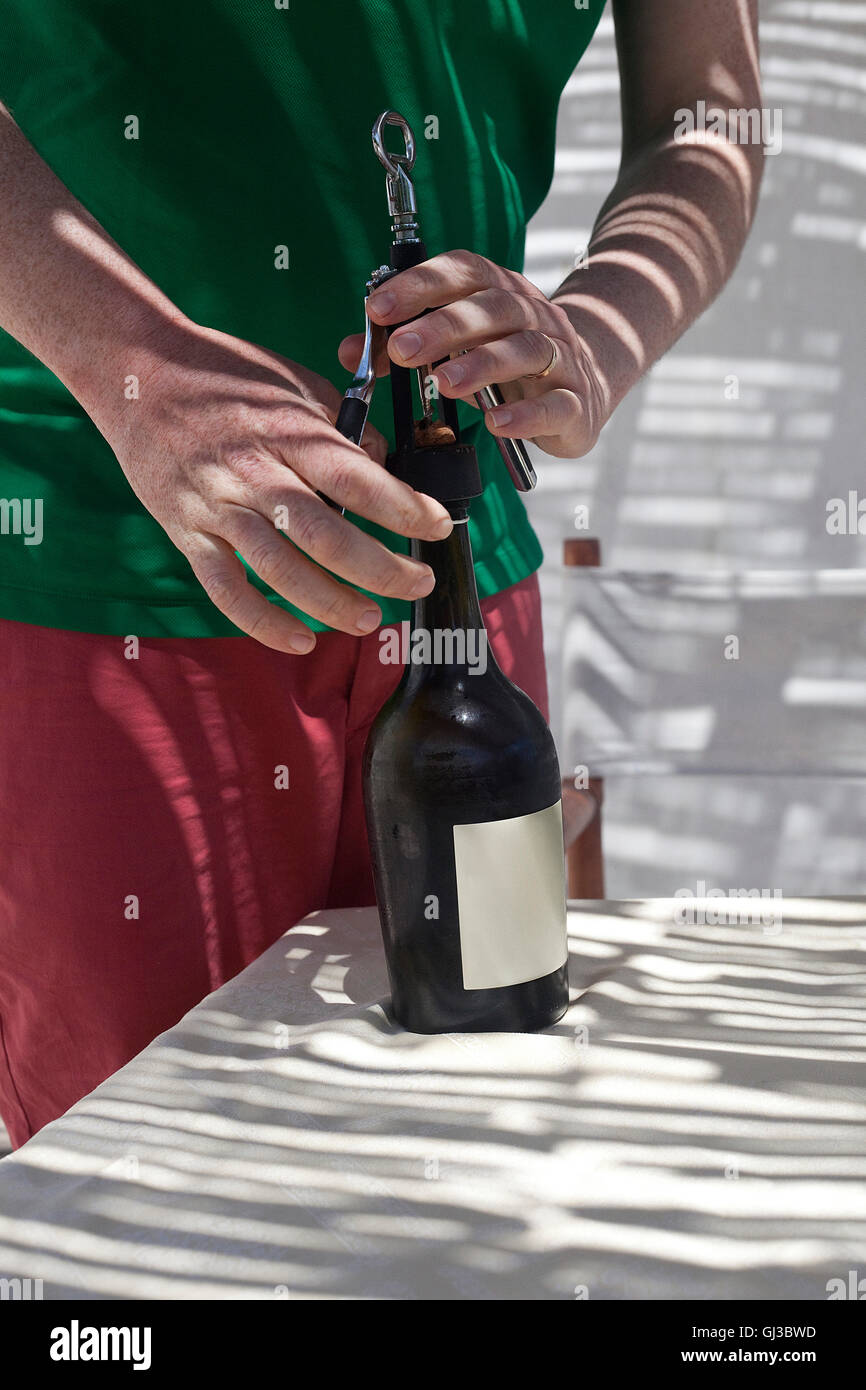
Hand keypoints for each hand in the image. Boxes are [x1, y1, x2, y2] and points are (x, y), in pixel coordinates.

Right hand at [92, 318, 452, 652]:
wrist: (137, 371)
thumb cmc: (226, 374)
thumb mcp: (295, 383)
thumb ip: (342, 428)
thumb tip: (385, 466)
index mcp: (289, 431)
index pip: (358, 479)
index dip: (404, 508)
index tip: (438, 525)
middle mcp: (254, 472)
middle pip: (327, 535)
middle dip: (382, 569)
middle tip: (417, 584)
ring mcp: (218, 505)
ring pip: (280, 569)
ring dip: (330, 602)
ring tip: (369, 620)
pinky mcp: (186, 531)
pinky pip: (225, 588)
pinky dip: (263, 622)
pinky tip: (300, 639)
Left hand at [338, 249, 607, 459]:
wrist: (587, 384)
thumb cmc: (507, 361)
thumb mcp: (457, 347)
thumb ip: (403, 347)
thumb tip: (347, 351)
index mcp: (500, 292)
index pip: (463, 273)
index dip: (421, 285)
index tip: (378, 307)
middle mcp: (534, 316)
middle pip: (493, 310)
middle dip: (445, 327)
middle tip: (403, 349)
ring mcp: (559, 358)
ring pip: (525, 351)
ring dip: (483, 365)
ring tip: (444, 384)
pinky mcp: (575, 403)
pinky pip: (555, 405)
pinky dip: (527, 413)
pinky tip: (498, 423)